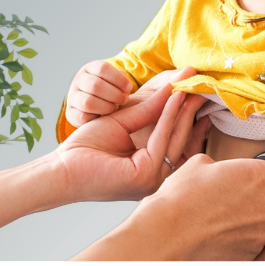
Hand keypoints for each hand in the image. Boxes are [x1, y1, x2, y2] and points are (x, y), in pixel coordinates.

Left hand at [57, 82, 207, 201]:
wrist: (63, 168)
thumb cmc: (87, 149)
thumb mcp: (123, 124)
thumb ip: (147, 112)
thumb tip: (172, 91)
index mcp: (151, 171)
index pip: (176, 141)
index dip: (188, 117)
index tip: (197, 94)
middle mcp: (156, 179)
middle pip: (180, 138)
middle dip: (191, 109)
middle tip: (201, 85)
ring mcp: (152, 180)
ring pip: (174, 137)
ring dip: (182, 108)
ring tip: (190, 85)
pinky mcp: (145, 176)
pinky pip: (161, 138)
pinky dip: (168, 115)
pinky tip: (174, 97)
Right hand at [65, 60, 133, 126]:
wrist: (91, 105)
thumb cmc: (108, 90)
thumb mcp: (113, 79)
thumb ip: (121, 79)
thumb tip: (126, 86)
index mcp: (89, 68)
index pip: (102, 68)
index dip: (118, 78)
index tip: (129, 88)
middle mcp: (78, 80)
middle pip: (95, 85)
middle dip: (114, 94)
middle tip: (124, 100)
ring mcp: (72, 97)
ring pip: (88, 102)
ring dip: (106, 107)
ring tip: (114, 108)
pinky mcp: (70, 113)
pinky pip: (82, 117)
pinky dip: (96, 118)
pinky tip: (103, 117)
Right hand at [93, 155, 264, 262]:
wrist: (168, 232)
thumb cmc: (181, 195)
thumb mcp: (202, 163)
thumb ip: (223, 165)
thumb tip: (221, 169)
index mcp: (259, 176)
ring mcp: (260, 235)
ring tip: (248, 221)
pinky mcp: (250, 256)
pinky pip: (261, 248)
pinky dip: (252, 243)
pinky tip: (233, 235)